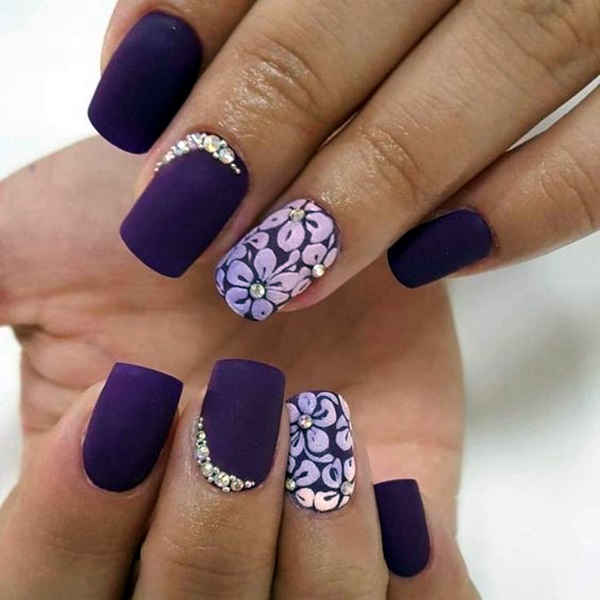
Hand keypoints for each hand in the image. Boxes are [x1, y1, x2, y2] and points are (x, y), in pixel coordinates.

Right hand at [0, 138, 473, 597]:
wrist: (314, 212)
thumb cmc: (185, 217)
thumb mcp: (40, 246)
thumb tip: (13, 386)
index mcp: (99, 499)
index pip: (45, 594)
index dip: (69, 530)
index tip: (127, 406)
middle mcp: (196, 538)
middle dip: (201, 538)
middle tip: (236, 403)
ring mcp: (305, 544)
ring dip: (311, 557)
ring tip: (322, 432)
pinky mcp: (402, 530)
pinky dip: (415, 584)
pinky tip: (399, 500)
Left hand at [88, 0, 599, 319]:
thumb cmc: (418, 1)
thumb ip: (248, 5)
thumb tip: (149, 76)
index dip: (187, 19)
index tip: (128, 109)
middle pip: (352, 15)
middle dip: (260, 124)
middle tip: (186, 223)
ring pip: (491, 67)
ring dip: (371, 189)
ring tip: (284, 271)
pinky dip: (526, 211)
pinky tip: (435, 261)